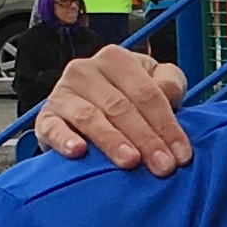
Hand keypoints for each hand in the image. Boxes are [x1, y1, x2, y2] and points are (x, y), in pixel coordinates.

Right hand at [34, 45, 197, 174]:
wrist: (83, 114)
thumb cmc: (127, 99)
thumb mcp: (154, 83)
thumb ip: (170, 83)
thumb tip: (168, 92)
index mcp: (116, 59)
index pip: (147, 92)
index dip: (167, 125)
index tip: (182, 156)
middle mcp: (86, 70)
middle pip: (121, 107)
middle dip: (146, 139)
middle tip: (163, 167)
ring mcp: (62, 93)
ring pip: (91, 117)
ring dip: (112, 141)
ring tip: (130, 162)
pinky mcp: (45, 117)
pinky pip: (53, 128)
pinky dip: (64, 139)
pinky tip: (78, 152)